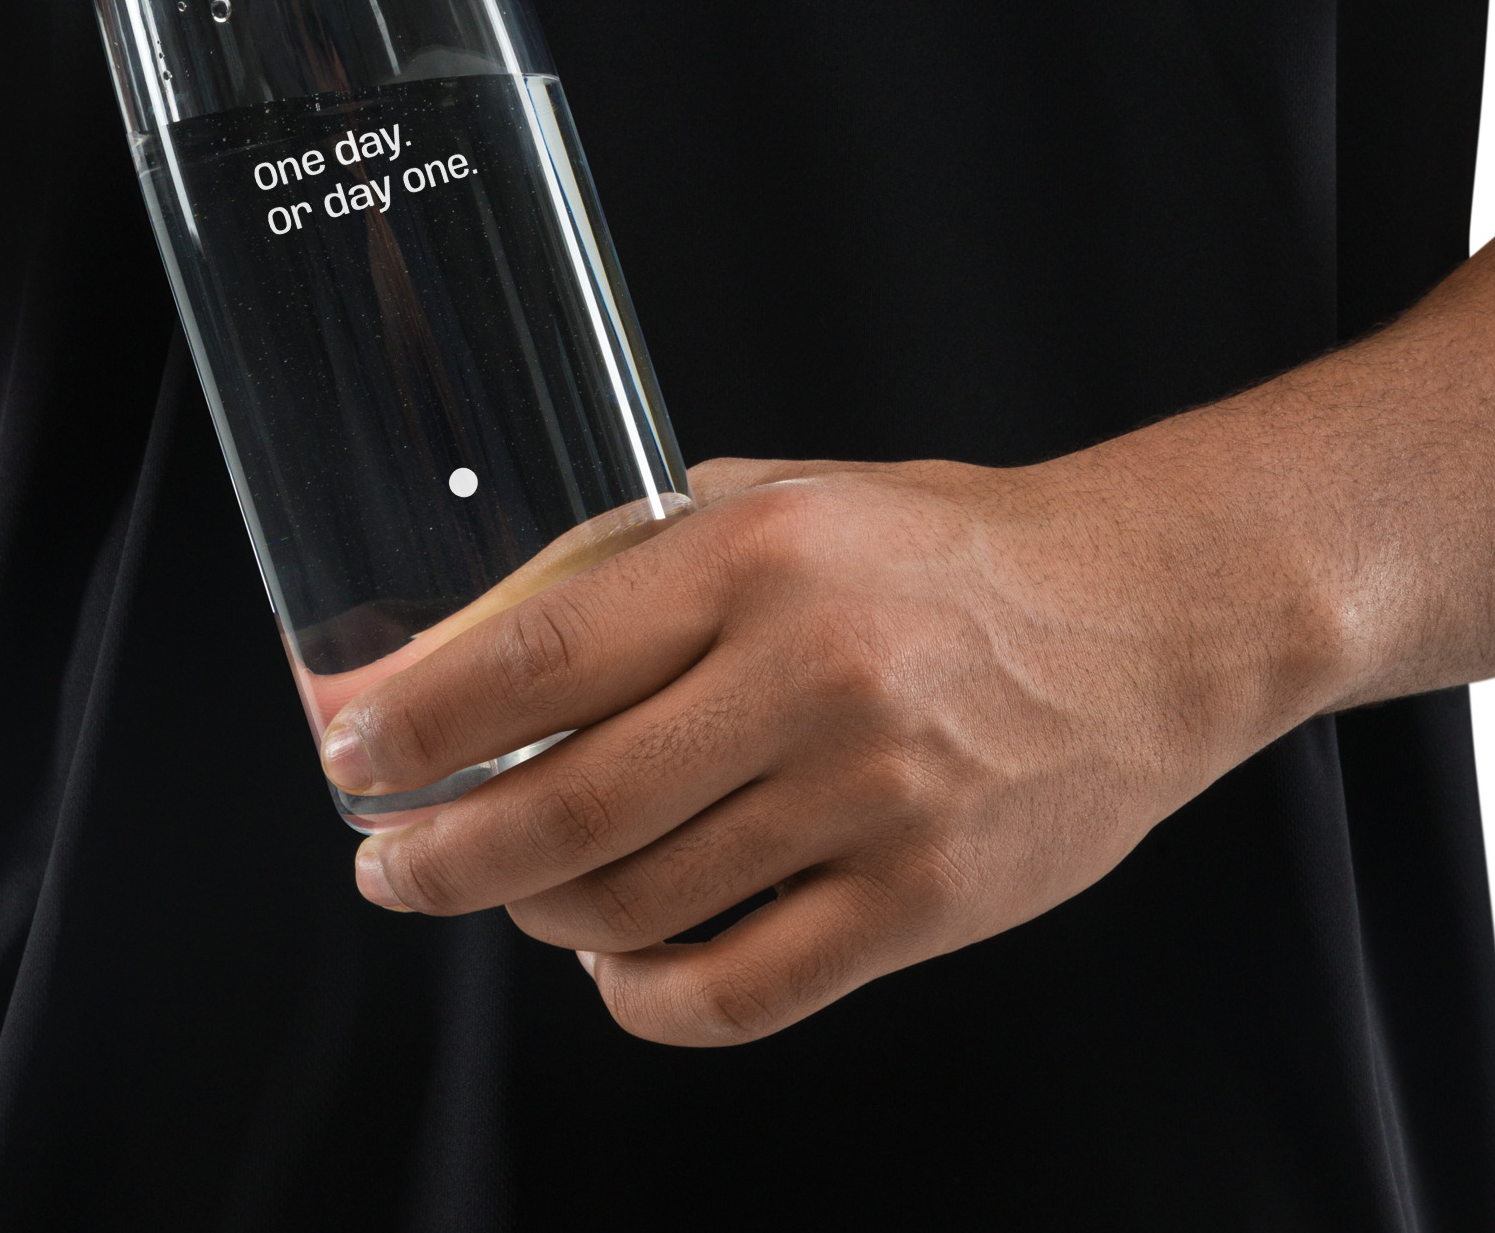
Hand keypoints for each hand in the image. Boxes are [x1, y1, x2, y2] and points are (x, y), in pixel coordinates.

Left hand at [320, 446, 1348, 1045]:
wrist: (1144, 618)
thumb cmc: (944, 547)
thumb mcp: (784, 500)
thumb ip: (636, 558)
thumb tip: (476, 638)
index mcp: (759, 559)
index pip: (539, 657)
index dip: (420, 722)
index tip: (351, 758)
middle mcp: (806, 679)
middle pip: (565, 806)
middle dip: (438, 854)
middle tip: (387, 864)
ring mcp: (870, 804)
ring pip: (636, 908)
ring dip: (536, 916)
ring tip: (512, 892)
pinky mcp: (923, 905)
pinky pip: (738, 992)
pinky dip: (643, 996)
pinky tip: (615, 965)